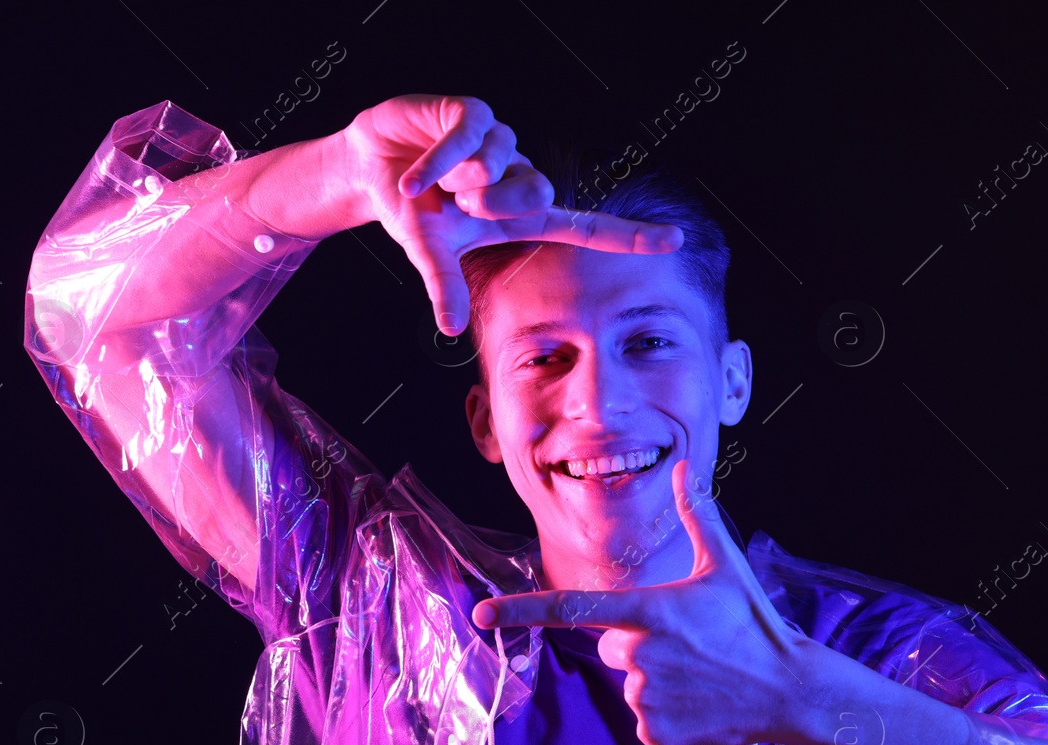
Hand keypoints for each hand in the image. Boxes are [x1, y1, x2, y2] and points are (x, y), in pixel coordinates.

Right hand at [338, 95, 683, 333]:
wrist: (372, 167)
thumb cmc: (411, 211)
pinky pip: (471, 136)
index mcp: (521, 216)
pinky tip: (417, 174)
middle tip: (460, 208)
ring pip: (500, 162)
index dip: (629, 235)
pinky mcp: (475, 113)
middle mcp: (519, 178)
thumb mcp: (429, 250)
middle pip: (540, 192)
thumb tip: (450, 329)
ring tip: (433, 182)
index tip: (675, 241)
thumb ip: (445, 285)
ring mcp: (501, 143)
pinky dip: (439, 161)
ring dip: (458, 179)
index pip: (587, 226)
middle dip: (494, 204)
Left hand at [471, 460, 814, 744]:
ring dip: (658, 680)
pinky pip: (644, 721)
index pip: (571, 609)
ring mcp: (645, 697)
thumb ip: (696, 513)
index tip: (481, 616)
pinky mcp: (655, 734)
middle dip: (644, 644)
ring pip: (631, 684)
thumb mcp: (726, 564)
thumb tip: (682, 466)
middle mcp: (640, 654)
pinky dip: (668, 716)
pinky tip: (701, 703)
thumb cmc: (754, 624)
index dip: (521, 610)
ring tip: (703, 674)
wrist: (789, 690)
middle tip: (692, 645)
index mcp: (649, 611)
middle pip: (615, 647)